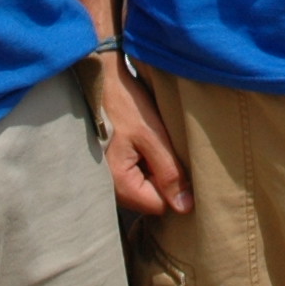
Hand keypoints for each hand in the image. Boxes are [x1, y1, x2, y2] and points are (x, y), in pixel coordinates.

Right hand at [92, 53, 190, 214]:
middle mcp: (111, 187)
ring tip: (154, 141)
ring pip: (145, 186)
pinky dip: (145, 161)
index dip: (175, 188)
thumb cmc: (124, 103)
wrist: (99, 79)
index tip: (179, 162)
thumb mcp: (152, 135)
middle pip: (151, 198)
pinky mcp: (112, 166)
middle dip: (164, 178)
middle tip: (165, 147)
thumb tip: (185, 207)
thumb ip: (169, 172)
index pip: (160, 206)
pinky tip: (145, 141)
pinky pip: (136, 174)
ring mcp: (110, 177)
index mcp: (121, 183)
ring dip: (155, 168)